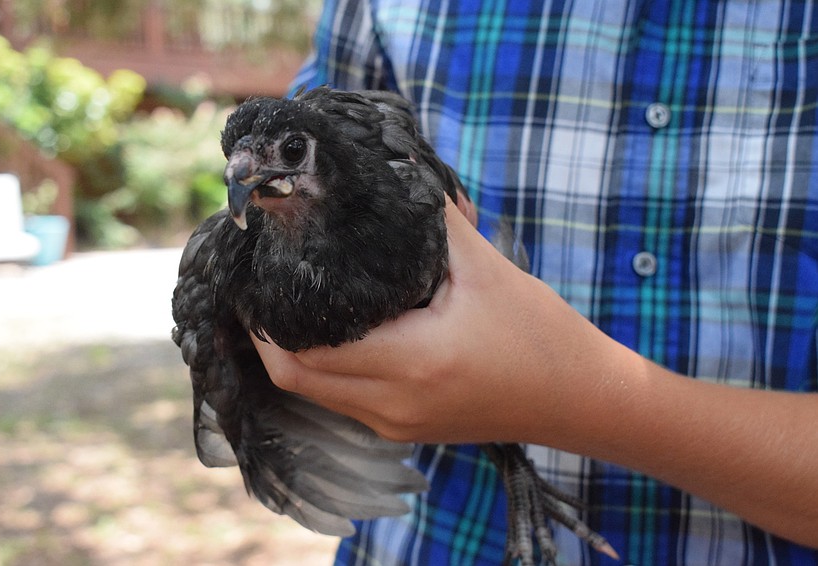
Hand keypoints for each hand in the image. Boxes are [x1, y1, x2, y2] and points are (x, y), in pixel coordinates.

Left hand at [254, 197, 622, 443]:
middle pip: (296, 381)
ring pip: (317, 397)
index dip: (267, 319)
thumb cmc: (541, 333)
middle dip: (267, 339)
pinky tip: (334, 337)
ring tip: (290, 309)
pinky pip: (344, 403)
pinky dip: (325, 374)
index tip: (258, 277)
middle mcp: (394, 405)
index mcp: (412, 362)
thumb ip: (437, 219)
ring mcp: (398, 426)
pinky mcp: (407, 431)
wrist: (580, 398)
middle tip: (263, 290)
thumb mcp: (486, 269)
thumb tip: (399, 169)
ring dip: (295, 357)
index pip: (305, 352)